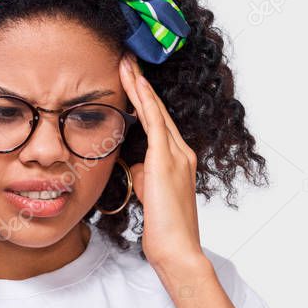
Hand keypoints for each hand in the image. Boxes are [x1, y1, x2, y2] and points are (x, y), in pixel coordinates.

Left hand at [118, 51, 204, 273]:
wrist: (177, 249)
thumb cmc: (164, 229)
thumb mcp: (150, 194)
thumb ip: (145, 174)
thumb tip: (135, 163)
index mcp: (178, 160)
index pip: (158, 121)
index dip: (144, 99)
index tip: (130, 79)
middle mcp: (181, 152)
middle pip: (157, 110)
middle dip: (141, 84)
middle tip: (126, 59)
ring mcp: (177, 155)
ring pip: (155, 111)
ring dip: (139, 85)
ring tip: (125, 62)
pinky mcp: (167, 161)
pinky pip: (155, 123)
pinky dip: (144, 101)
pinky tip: (135, 83)